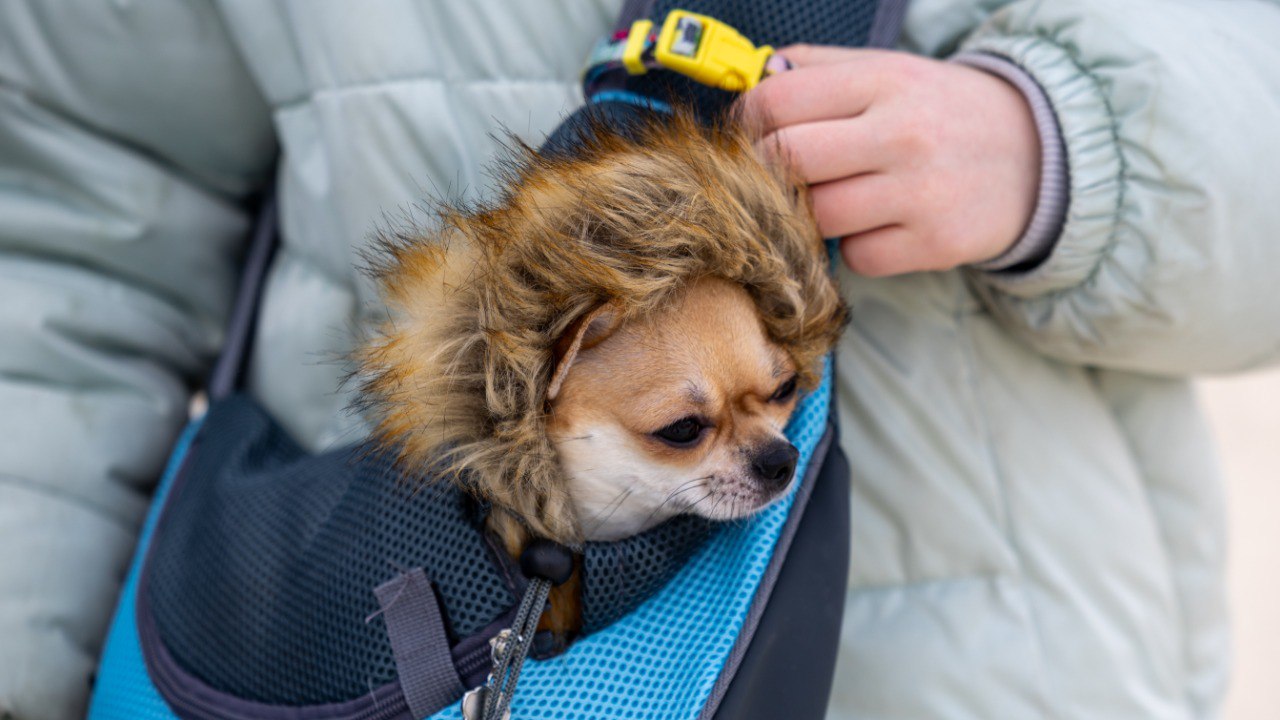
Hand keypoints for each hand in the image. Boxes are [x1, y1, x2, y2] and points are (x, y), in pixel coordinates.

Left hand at [741, 45, 1040, 276]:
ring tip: (833, 198)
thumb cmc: (942, 112)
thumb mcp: (890, 70)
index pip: (779, 102)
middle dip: (767, 172)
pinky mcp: (936, 244)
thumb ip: (818, 68)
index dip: (748, 121)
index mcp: (884, 81)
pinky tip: (877, 225)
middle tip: (778, 176)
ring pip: (817, 216)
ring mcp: (921, 193)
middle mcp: (903, 134)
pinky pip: (857, 257)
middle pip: (787, 161)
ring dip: (811, 214)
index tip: (750, 133)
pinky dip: (856, 247)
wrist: (1037, 155)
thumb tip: (756, 79)